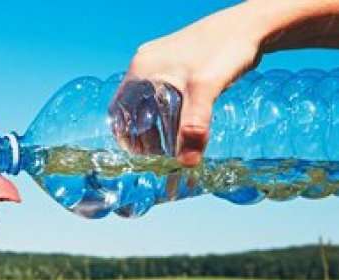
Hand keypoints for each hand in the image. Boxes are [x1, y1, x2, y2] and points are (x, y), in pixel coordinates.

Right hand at [117, 3, 263, 165]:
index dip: (126, 137)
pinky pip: (163, 94)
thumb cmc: (225, 49)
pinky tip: (184, 123)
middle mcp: (145, 65)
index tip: (142, 157)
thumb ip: (194, 126)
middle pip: (133, 109)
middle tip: (159, 155)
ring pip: (148, 103)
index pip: (119, 111)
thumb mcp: (206, 90)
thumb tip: (187, 163)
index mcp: (141, 70)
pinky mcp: (176, 63)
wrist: (251, 25)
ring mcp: (160, 62)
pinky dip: (168, 112)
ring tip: (173, 143)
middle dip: (143, 134)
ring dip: (157, 124)